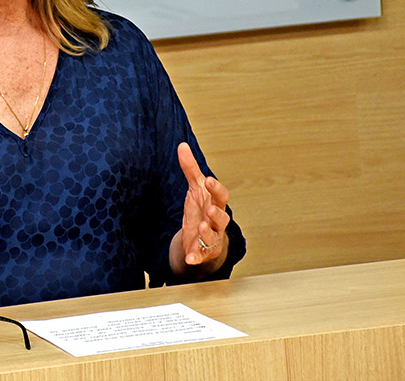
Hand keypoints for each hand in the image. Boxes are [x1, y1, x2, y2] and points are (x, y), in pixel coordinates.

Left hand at [177, 142, 230, 265]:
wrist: (201, 237)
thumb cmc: (201, 208)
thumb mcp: (195, 188)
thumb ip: (190, 168)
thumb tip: (182, 145)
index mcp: (216, 203)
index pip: (221, 195)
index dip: (216, 188)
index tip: (208, 180)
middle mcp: (217, 222)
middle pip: (222, 217)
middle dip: (217, 213)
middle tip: (209, 208)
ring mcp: (212, 238)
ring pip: (213, 237)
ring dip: (207, 233)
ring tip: (200, 227)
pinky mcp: (203, 252)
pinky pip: (200, 256)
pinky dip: (195, 257)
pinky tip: (190, 258)